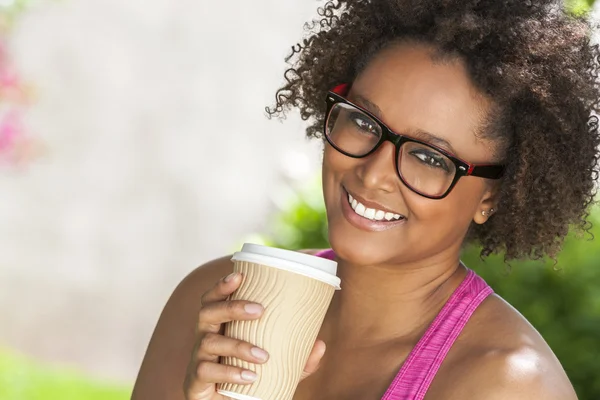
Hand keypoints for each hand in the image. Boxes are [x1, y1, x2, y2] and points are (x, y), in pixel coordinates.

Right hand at [183, 272, 326, 399]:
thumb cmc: (249, 378)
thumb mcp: (276, 366)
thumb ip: (297, 358)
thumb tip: (320, 344)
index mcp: (219, 326)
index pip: (213, 299)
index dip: (222, 286)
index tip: (239, 275)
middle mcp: (204, 337)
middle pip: (207, 313)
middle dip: (232, 307)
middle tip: (260, 310)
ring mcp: (198, 358)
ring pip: (208, 342)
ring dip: (238, 346)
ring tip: (263, 356)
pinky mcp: (195, 381)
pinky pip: (206, 371)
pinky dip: (229, 372)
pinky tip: (249, 377)